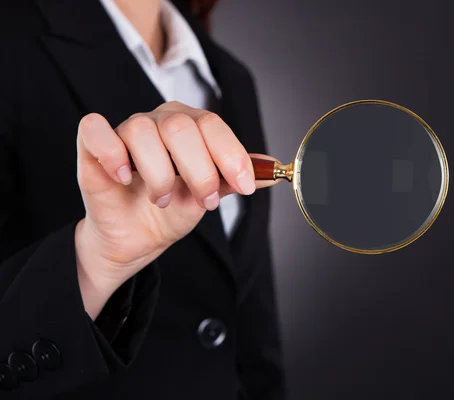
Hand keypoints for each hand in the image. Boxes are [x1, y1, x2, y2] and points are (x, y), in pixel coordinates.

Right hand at [74, 101, 277, 317]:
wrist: (135, 238)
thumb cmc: (170, 211)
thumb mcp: (209, 196)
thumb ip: (234, 179)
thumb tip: (272, 169)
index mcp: (191, 127)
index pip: (214, 125)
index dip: (231, 155)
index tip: (245, 186)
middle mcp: (159, 121)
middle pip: (182, 127)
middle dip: (199, 171)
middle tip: (203, 200)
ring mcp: (125, 130)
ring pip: (144, 131)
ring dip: (159, 174)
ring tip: (161, 199)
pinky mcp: (92, 145)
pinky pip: (95, 128)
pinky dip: (113, 154)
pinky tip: (126, 178)